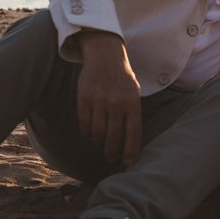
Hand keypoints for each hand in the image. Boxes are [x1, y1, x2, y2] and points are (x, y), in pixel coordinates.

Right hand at [73, 31, 142, 165]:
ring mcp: (99, 101)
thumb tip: (131, 143)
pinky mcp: (84, 99)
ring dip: (99, 145)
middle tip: (112, 159)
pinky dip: (87, 134)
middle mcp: (116, 103)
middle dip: (112, 153)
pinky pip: (84, 125)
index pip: (133, 134)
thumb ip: (133, 114)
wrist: (105, 55)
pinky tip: (91, 135)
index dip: (130, 152)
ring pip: (97, 134)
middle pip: (113, 138)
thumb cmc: (122, 78)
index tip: (127, 163)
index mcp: (132, 102)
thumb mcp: (134, 92)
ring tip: (102, 147)